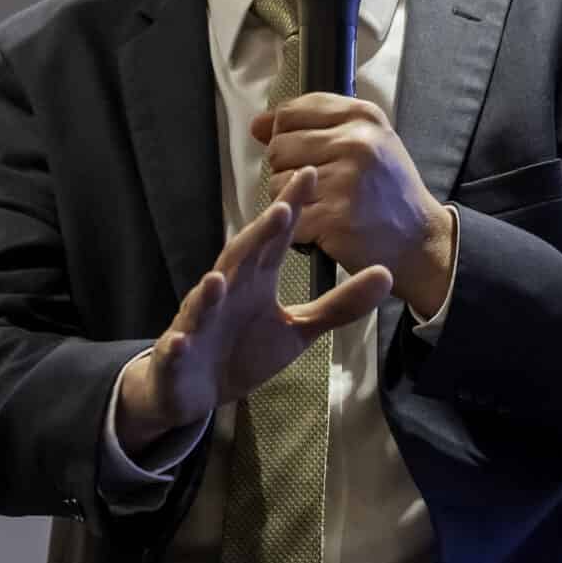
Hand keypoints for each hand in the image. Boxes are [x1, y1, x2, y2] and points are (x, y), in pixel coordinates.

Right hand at [113, 165, 391, 458]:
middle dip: (257, 236)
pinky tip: (179, 342)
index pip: (274, 238)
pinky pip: (175, 350)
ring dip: (207, 292)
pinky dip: (176, 347)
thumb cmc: (245, 348)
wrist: (194, 388)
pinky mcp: (177, 355)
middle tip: (280, 208)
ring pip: (201, 303)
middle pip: (240, 259)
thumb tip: (386, 273)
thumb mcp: (299, 329)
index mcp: (254, 280)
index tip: (312, 174)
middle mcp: (224, 292)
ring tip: (217, 279)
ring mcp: (197, 323)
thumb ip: (339, 303)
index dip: (292, 209)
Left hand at [253, 94, 456, 318]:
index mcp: (364, 117)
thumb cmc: (389, 191)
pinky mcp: (334, 216)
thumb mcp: (367, 142)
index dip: (283, 133)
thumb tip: (257, 125)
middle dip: (286, 168)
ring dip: (290, 199)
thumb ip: (314, 126)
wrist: (419, 240)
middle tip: (317, 185)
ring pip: (277, 181)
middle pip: (279, 146)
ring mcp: (345, 179)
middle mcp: (356, 142)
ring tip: (322, 204)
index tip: (298, 150)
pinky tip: (320, 225)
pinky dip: (296, 225)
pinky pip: (287, 213)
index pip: (292, 112)